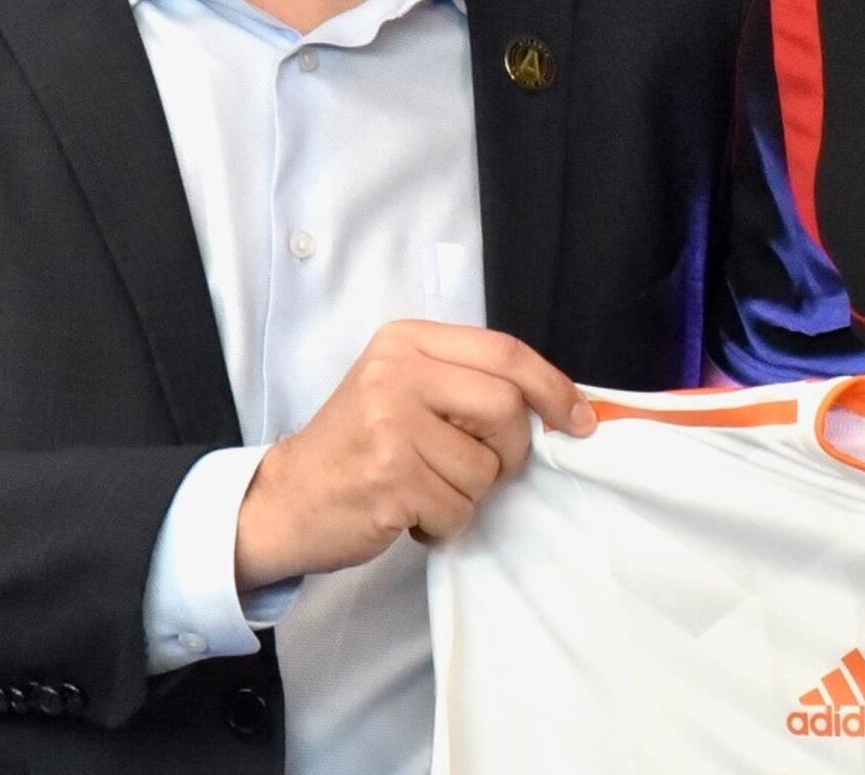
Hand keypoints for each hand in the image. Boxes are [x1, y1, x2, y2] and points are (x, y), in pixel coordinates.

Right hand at [231, 323, 590, 584]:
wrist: (284, 500)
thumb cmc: (356, 447)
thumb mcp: (401, 388)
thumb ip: (465, 383)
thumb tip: (558, 405)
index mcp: (405, 342)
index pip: (506, 352)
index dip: (554, 388)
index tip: (580, 420)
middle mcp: (396, 374)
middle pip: (507, 408)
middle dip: (510, 452)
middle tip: (479, 469)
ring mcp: (390, 426)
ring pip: (486, 469)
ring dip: (469, 495)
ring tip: (425, 488)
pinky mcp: (389, 480)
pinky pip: (459, 509)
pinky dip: (445, 522)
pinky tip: (409, 512)